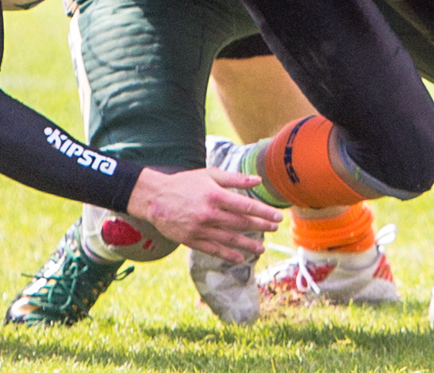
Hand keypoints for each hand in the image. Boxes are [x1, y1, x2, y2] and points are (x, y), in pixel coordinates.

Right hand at [126, 166, 280, 262]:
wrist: (155, 198)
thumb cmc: (185, 183)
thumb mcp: (209, 175)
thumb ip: (235, 179)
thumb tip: (257, 180)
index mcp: (215, 196)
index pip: (246, 207)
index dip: (264, 213)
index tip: (277, 217)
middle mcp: (209, 214)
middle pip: (241, 224)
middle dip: (260, 227)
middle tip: (274, 229)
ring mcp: (200, 229)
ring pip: (230, 239)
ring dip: (248, 245)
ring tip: (262, 248)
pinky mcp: (191, 240)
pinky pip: (214, 250)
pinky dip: (228, 255)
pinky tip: (240, 258)